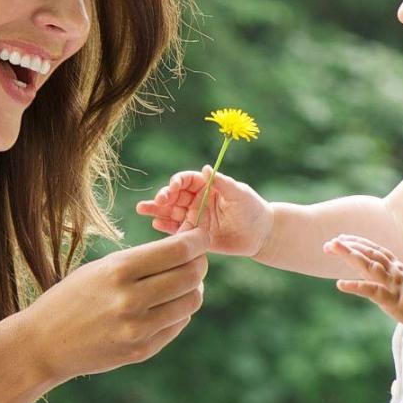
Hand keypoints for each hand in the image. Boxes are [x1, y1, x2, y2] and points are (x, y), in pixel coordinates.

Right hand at [19, 227, 207, 383]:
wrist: (44, 343)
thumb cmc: (72, 297)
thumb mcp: (101, 268)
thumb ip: (142, 261)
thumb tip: (187, 250)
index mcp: (118, 271)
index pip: (178, 251)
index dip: (197, 241)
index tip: (200, 237)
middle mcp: (130, 300)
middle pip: (191, 276)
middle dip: (199, 264)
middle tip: (196, 260)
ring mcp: (138, 329)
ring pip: (191, 302)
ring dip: (193, 289)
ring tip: (181, 284)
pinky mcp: (141, 350)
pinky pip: (177, 324)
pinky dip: (178, 311)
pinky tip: (164, 306)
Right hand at [135, 166, 271, 257]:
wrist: (260, 234)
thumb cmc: (252, 208)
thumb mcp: (239, 193)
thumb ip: (222, 182)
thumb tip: (206, 168)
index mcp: (205, 186)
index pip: (185, 181)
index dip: (177, 182)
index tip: (173, 187)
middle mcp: (195, 201)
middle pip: (173, 196)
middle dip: (163, 196)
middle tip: (158, 200)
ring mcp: (193, 218)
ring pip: (170, 212)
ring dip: (156, 210)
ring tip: (142, 208)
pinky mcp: (193, 235)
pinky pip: (176, 230)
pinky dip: (165, 227)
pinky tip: (156, 224)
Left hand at [326, 235, 402, 331]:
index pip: (380, 254)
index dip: (363, 245)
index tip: (347, 239)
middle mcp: (398, 275)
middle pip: (371, 254)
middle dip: (350, 247)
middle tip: (331, 241)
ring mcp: (396, 286)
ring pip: (369, 266)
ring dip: (350, 256)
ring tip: (331, 248)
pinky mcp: (395, 300)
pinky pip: (373, 291)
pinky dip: (356, 286)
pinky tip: (340, 284)